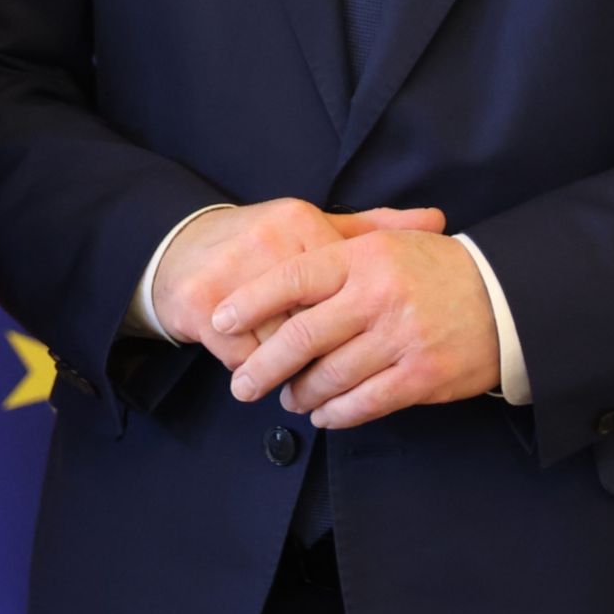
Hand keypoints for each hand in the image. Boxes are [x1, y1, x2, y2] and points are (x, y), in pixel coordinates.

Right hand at [153, 198, 447, 366]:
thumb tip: (438, 220)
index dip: (358, 321)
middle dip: (328, 357)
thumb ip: (371, 229)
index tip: (375, 343)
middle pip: (314, 316)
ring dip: (290, 372)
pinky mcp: (203, 306)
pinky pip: (243, 353)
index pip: (343, 282)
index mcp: (298, 222)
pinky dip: (254, 371)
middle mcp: (265, 243)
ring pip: (280, 342)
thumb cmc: (256, 246)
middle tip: (343, 383)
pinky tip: (258, 381)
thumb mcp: (311, 229)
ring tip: (300, 393)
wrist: (176, 251)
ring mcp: (231, 273)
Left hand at [212, 226, 500, 430]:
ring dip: (301, 394)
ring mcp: (401, 338)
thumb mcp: (388, 244)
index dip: (249, 301)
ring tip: (288, 399)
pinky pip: (365, 402)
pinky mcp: (422, 376)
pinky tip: (324, 415)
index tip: (221, 319)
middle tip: (243, 384)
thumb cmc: (436, 270)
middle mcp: (378, 296)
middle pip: (302, 336)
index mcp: (363, 258)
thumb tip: (272, 274)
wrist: (508, 299)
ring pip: (330, 375)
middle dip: (263, 365)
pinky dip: (337, 413)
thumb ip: (335, 254)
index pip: (292, 278)